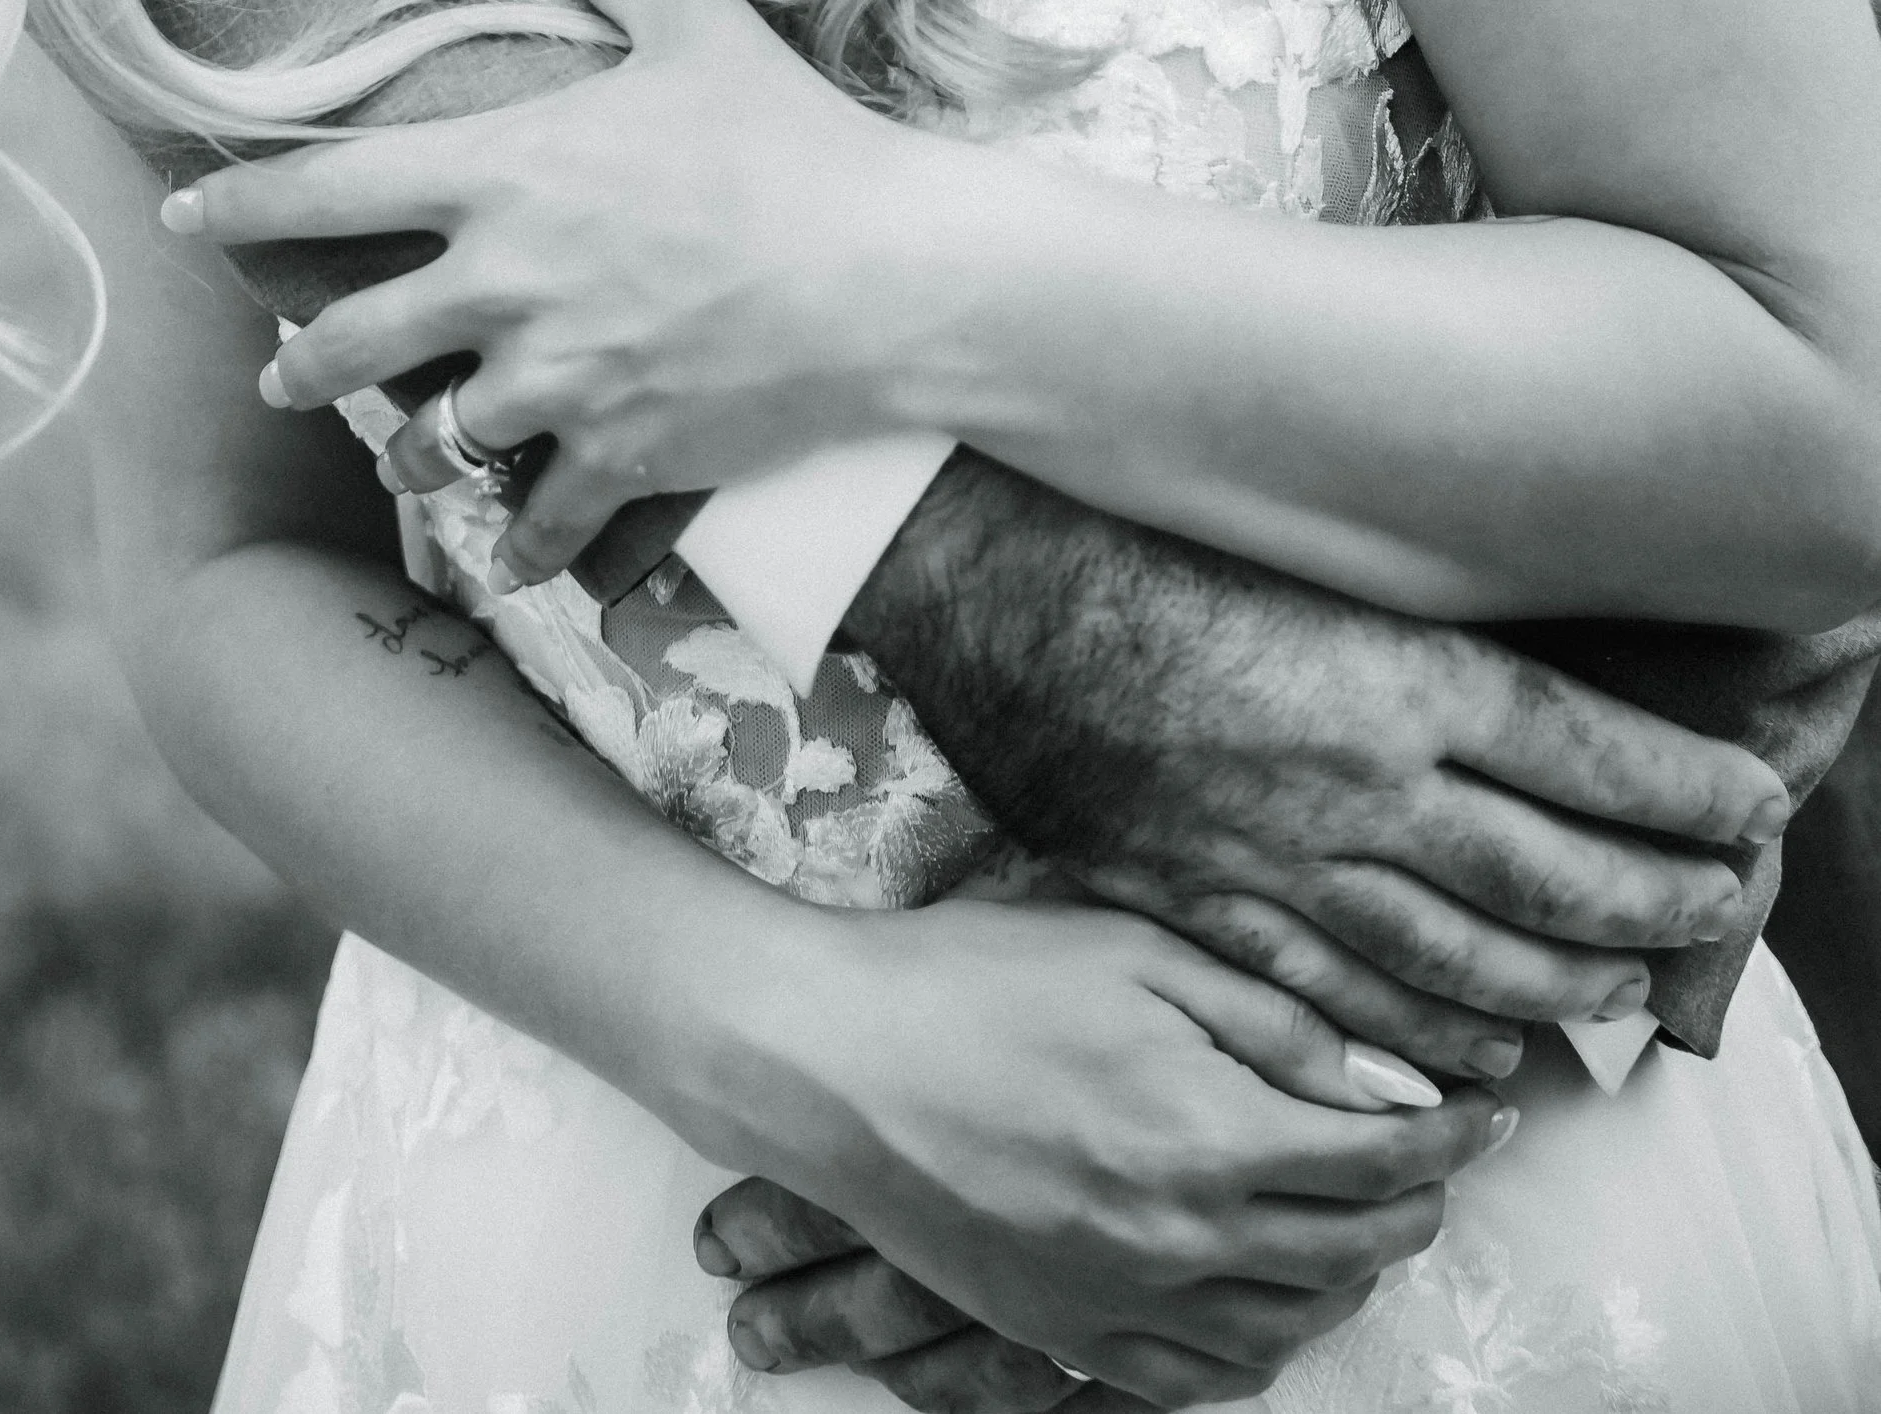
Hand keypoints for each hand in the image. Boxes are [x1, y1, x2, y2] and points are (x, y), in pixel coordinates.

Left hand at [171, 0, 931, 573]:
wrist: (891, 273)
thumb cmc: (793, 138)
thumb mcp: (695, 26)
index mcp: (503, 174)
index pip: (326, 189)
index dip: (238, 208)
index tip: (184, 218)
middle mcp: (504, 287)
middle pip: (345, 344)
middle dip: (298, 363)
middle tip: (279, 370)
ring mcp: (555, 384)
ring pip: (428, 447)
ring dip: (408, 455)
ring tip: (405, 456)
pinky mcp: (618, 458)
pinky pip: (535, 524)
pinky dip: (522, 544)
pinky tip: (515, 553)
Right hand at [712, 895, 1510, 1405]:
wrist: (832, 1062)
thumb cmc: (976, 980)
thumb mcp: (1134, 951)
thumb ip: (1275, 1021)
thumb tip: (1389, 1079)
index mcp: (1209, 1138)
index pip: (1384, 1159)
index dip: (1454, 1132)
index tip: (1489, 1104)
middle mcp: (1181, 1241)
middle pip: (1355, 1251)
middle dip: (1417, 1201)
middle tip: (1435, 1154)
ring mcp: (1121, 1302)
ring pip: (1292, 1328)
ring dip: (1350, 1278)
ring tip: (1363, 1219)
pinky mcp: (1065, 1334)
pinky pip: (1201, 1379)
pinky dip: (1262, 1346)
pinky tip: (1269, 1298)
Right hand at [855, 453, 1787, 1077]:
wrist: (979, 581)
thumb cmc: (1139, 530)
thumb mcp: (1310, 549)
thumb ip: (1420, 623)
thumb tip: (1542, 684)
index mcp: (1393, 670)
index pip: (1591, 750)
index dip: (1687, 788)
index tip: (1750, 802)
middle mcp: (1358, 781)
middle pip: (1554, 871)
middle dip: (1659, 898)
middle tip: (1718, 905)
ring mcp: (1282, 861)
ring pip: (1463, 955)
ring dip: (1564, 980)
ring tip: (1626, 987)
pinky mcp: (1205, 908)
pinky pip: (1344, 1001)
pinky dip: (1426, 1034)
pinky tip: (1476, 1049)